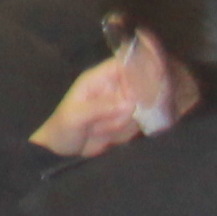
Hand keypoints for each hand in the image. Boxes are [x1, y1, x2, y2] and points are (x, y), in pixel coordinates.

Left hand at [33, 54, 155, 158]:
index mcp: (98, 79)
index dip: (140, 68)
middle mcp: (113, 88)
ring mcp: (122, 104)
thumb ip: (99, 108)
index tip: (154, 81)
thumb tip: (128, 104)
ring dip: (124, 123)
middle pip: (140, 87)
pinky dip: (128, 131)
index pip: (124, 64)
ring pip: (141, 108)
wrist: (63, 150)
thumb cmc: (62, 128)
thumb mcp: (76, 117)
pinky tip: (109, 136)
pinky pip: (139, 123)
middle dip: (131, 106)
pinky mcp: (127, 120)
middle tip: (116, 118)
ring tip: (99, 130)